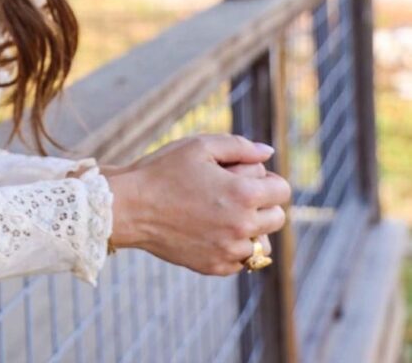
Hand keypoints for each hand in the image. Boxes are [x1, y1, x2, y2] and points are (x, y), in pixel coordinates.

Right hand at [104, 133, 291, 275]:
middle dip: (262, 203)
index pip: (282, 191)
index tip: (250, 176)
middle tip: (234, 192)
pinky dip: (234, 247)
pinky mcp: (215, 266)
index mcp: (243, 194)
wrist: (130, 207)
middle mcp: (242, 226)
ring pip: (262, 245)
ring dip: (253, 230)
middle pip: (277, 218)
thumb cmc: (163, 170)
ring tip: (226, 215)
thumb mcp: (200, 146)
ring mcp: (229, 251)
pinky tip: (211, 230)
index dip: (269, 179)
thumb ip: (239, 146)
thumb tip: (267, 152)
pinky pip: (241, 261)